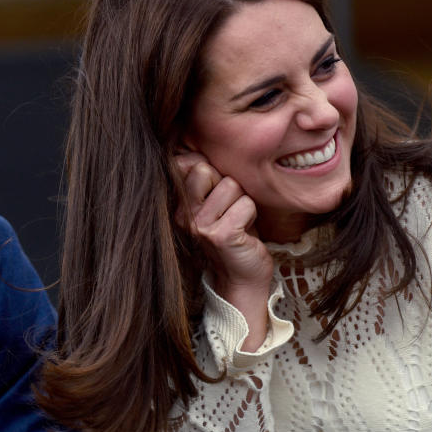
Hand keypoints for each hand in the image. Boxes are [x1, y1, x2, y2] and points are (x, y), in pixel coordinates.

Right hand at [175, 152, 272, 349]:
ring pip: (231, 186)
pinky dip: (252, 215)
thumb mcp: (215, 203)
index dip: (211, 174)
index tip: (216, 197)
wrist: (241, 277)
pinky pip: (245, 204)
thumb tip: (195, 154)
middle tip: (230, 210)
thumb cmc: (234, 235)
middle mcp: (183, 214)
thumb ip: (206, 179)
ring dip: (243, 202)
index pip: (190, 164)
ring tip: (238, 221)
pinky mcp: (220, 235)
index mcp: (179, 204)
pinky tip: (245, 232)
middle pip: (207, 170)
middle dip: (228, 185)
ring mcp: (199, 225)